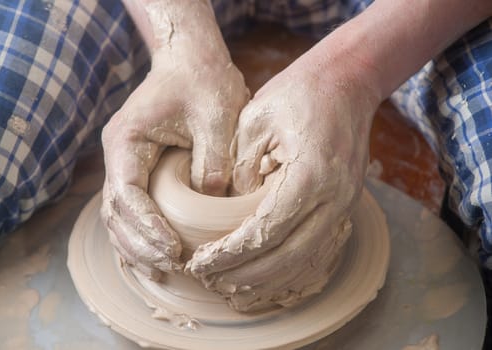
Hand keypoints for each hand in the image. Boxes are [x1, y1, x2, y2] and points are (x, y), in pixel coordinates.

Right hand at [101, 40, 248, 279]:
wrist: (191, 61)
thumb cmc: (204, 82)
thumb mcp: (217, 117)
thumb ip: (213, 161)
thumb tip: (212, 203)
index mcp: (127, 139)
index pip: (128, 194)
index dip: (148, 227)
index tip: (174, 250)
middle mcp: (118, 154)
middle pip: (116, 212)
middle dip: (141, 245)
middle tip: (172, 268)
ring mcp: (125, 162)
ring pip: (119, 216)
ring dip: (137, 247)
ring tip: (163, 272)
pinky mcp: (139, 169)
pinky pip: (132, 209)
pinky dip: (141, 235)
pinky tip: (157, 257)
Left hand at [186, 54, 380, 310]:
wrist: (345, 82)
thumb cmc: (297, 94)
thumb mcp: (254, 122)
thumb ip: (240, 172)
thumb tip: (228, 215)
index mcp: (310, 174)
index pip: (266, 230)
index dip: (231, 254)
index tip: (200, 263)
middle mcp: (335, 198)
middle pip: (289, 257)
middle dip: (246, 277)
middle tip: (210, 283)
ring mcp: (344, 205)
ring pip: (308, 263)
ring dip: (269, 284)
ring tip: (233, 292)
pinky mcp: (344, 207)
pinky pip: (321, 253)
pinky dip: (294, 274)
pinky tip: (268, 282)